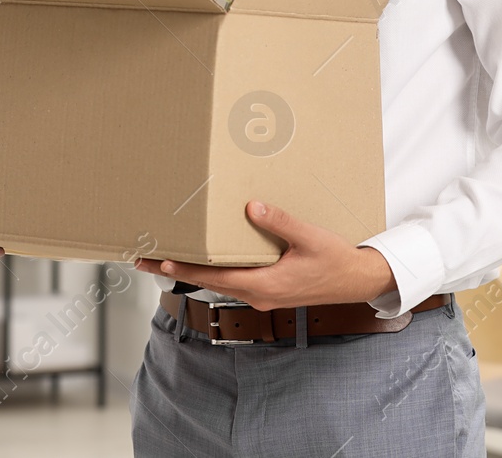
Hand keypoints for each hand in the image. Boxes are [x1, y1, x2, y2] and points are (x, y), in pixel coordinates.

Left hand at [134, 201, 395, 309]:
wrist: (357, 282)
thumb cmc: (335, 260)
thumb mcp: (309, 238)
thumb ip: (280, 222)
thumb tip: (251, 207)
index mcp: (264, 284)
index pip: (216, 277)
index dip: (187, 267)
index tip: (161, 258)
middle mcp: (258, 294)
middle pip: (208, 281)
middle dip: (176, 268)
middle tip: (143, 258)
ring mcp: (262, 294)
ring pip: (218, 282)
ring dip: (192, 269)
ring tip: (164, 255)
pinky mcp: (267, 290)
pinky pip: (232, 280)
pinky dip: (212, 270)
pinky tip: (203, 258)